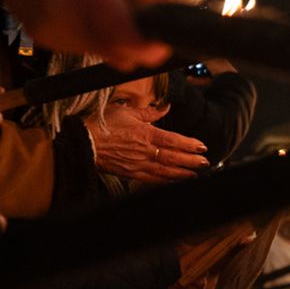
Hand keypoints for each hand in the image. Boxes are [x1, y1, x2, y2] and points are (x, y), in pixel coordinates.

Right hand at [0, 0, 168, 68]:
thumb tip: (168, 13)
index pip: (122, 37)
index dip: (149, 47)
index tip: (165, 43)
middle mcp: (62, 15)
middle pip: (114, 52)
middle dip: (136, 44)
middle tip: (146, 21)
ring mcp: (46, 29)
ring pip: (98, 52)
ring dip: (114, 40)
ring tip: (110, 3)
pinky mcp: (37, 35)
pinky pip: (79, 47)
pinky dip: (92, 36)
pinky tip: (86, 7)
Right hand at [88, 104, 208, 182]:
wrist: (83, 143)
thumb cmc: (103, 125)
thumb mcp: (128, 112)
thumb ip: (150, 112)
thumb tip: (166, 107)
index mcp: (145, 134)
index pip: (173, 140)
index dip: (190, 145)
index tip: (202, 146)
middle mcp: (144, 151)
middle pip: (173, 158)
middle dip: (191, 161)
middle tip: (205, 162)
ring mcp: (137, 164)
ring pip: (165, 171)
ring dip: (182, 173)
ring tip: (195, 174)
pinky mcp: (130, 173)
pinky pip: (152, 179)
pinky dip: (165, 181)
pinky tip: (174, 181)